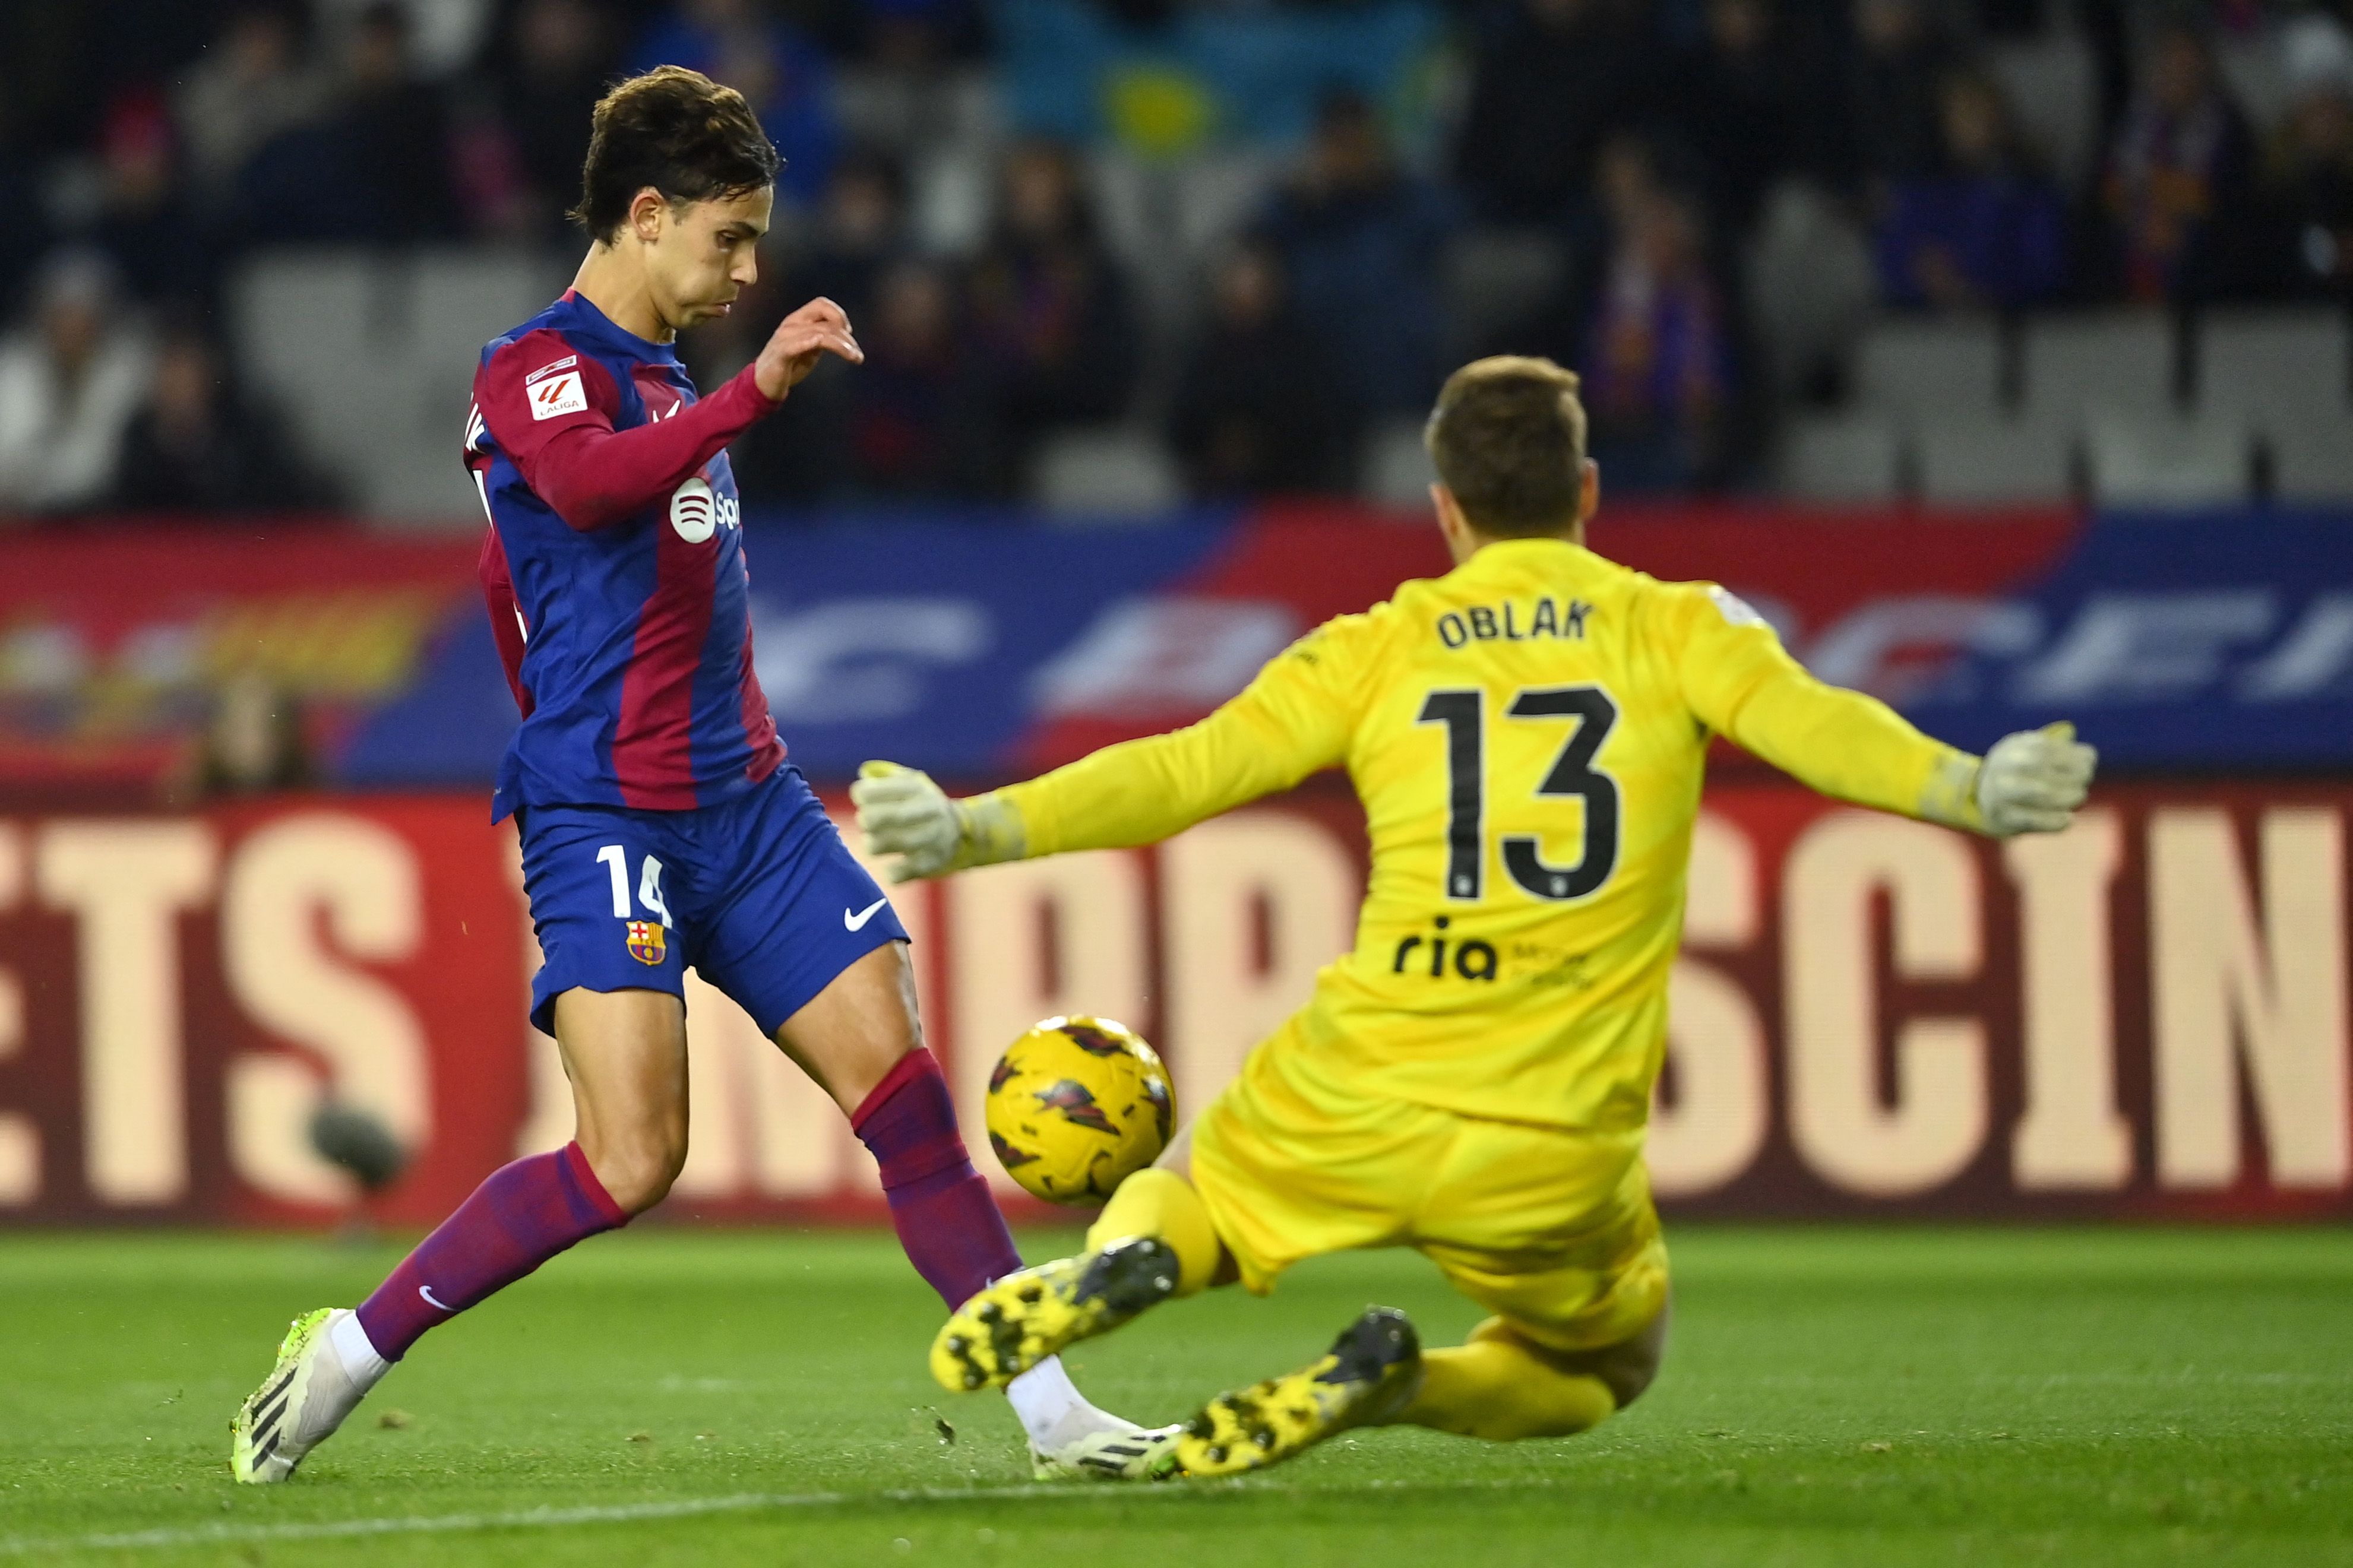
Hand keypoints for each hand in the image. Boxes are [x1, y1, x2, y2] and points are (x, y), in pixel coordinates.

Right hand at [754, 297, 861, 400]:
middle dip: (846, 336)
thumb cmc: (789, 365)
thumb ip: (824, 338)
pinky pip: (794, 345)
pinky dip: (807, 342)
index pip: (821, 304)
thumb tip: (845, 334)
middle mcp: (792, 324)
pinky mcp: (780, 354)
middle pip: (824, 320)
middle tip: (857, 354)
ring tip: (855, 358)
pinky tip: (818, 343)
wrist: (763, 383)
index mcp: (799, 319)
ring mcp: (785, 338)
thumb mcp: (811, 348)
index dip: (839, 314)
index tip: (849, 333)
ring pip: (818, 334)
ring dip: (840, 346)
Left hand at [852, 761, 1027, 881]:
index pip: (870, 790)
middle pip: (877, 817)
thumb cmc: (921, 803)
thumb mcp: (909, 781)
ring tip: (876, 842)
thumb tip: (863, 775)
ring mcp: (931, 838)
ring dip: (873, 844)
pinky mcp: (931, 864)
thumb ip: (882, 776)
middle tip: (868, 824)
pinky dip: (892, 871)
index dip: (861, 795)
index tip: (864, 800)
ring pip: (884, 845)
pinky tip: (895, 863)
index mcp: (915, 787)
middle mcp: (926, 810)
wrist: (961, 830)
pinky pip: (898, 874)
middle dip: (866, 821)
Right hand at [1976, 722, 2096, 835]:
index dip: (2075, 755)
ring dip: (2067, 797)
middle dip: (2074, 776)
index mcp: (2012, 747)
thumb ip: (2057, 746)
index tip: (2088, 763)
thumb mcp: (2030, 750)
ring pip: (2041, 793)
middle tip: (2083, 784)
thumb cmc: (2018, 772)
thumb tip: (2084, 749)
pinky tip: (2067, 819)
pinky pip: (2032, 820)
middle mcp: (2002, 766)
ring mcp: (1999, 793)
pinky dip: (2054, 821)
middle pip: (2044, 767)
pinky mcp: (2001, 818)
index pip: (2048, 747)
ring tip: (2077, 797)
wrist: (1978, 798)